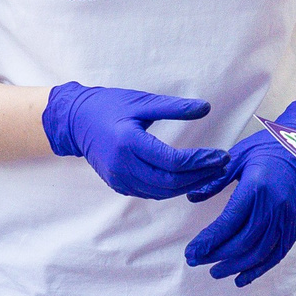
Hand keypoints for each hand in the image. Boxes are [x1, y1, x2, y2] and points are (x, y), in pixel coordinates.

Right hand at [43, 83, 227, 199]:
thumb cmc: (109, 106)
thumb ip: (174, 107)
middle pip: (170, 181)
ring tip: (209, 173)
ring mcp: (119, 178)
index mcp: (129, 142)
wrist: (75, 121)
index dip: (200, 161)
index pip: (173, 161)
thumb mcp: (142, 102)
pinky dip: (171, 188)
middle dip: (199, 176)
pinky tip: (187, 179)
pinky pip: (150, 192)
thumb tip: (205, 107)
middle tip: (221, 166)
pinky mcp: (118, 184)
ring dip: (188, 185)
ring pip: (161, 192)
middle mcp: (123, 165)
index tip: (220, 155)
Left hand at [183, 128, 295, 286]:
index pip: (228, 223)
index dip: (208, 241)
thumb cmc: (267, 149)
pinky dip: (259, 269)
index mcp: (256, 188)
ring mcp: (287, 219)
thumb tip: (192, 197)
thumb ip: (214, 181)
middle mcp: (273, 207)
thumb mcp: (236, 158)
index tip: (192, 252)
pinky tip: (241, 277)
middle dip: (216, 256)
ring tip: (215, 272)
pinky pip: (277, 254)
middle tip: (195, 261)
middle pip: (242, 242)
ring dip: (234, 266)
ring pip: (259, 253)